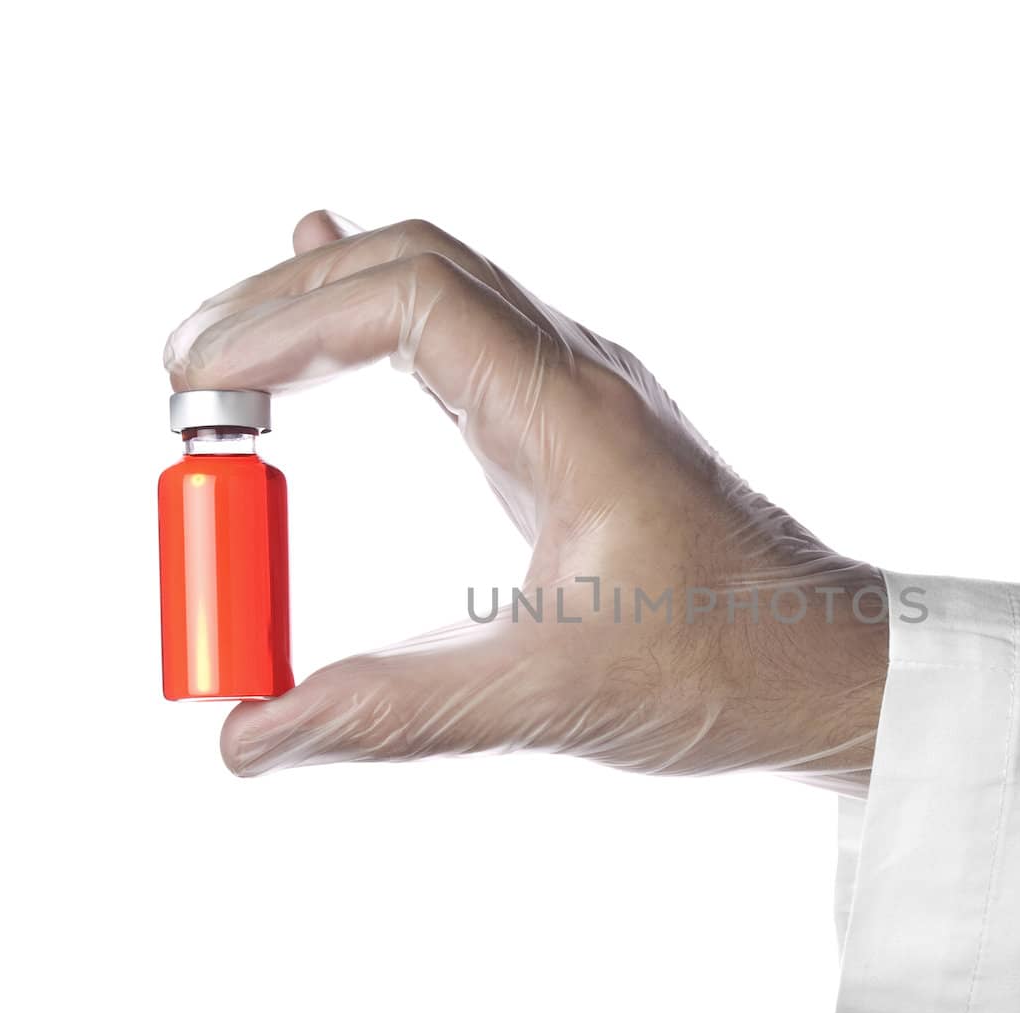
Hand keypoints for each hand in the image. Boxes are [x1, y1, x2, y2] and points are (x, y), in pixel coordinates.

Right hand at [165, 212, 889, 793]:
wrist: (831, 665)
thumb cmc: (725, 672)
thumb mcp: (550, 700)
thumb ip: (395, 713)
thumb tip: (249, 738)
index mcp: (575, 415)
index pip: (409, 299)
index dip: (287, 321)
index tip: (198, 383)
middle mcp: (580, 377)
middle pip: (414, 266)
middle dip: (288, 299)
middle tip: (187, 367)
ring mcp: (583, 394)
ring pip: (440, 292)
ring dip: (330, 308)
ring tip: (232, 348)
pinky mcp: (578, 432)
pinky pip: (466, 338)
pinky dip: (382, 328)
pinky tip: (338, 333)